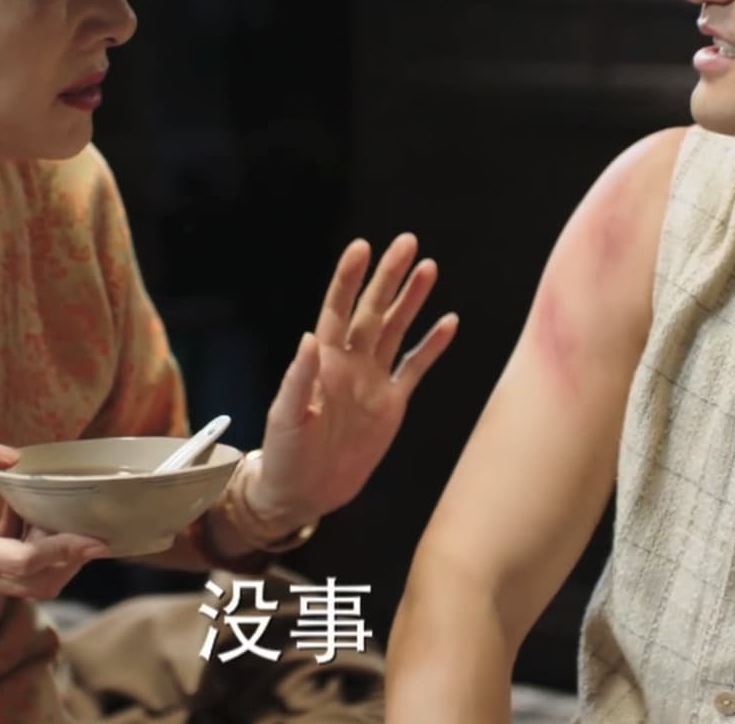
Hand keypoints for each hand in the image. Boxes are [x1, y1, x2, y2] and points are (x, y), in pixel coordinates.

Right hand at [0, 430, 108, 615]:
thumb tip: (10, 453)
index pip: (29, 561)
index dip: (67, 550)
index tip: (98, 539)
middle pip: (42, 584)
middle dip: (71, 557)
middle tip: (84, 522)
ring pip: (27, 586)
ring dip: (49, 557)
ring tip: (47, 515)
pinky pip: (8, 579)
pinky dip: (25, 556)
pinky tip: (15, 521)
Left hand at [251, 234, 459, 527]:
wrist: (305, 492)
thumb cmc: (285, 453)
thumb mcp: (286, 418)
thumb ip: (299, 380)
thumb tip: (308, 338)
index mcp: (322, 361)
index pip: (337, 309)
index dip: (349, 279)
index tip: (362, 247)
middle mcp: (350, 362)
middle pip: (374, 310)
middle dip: (389, 277)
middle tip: (407, 241)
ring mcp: (373, 380)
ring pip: (397, 331)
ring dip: (412, 300)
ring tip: (428, 268)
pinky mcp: (391, 403)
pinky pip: (415, 368)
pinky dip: (432, 346)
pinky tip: (449, 322)